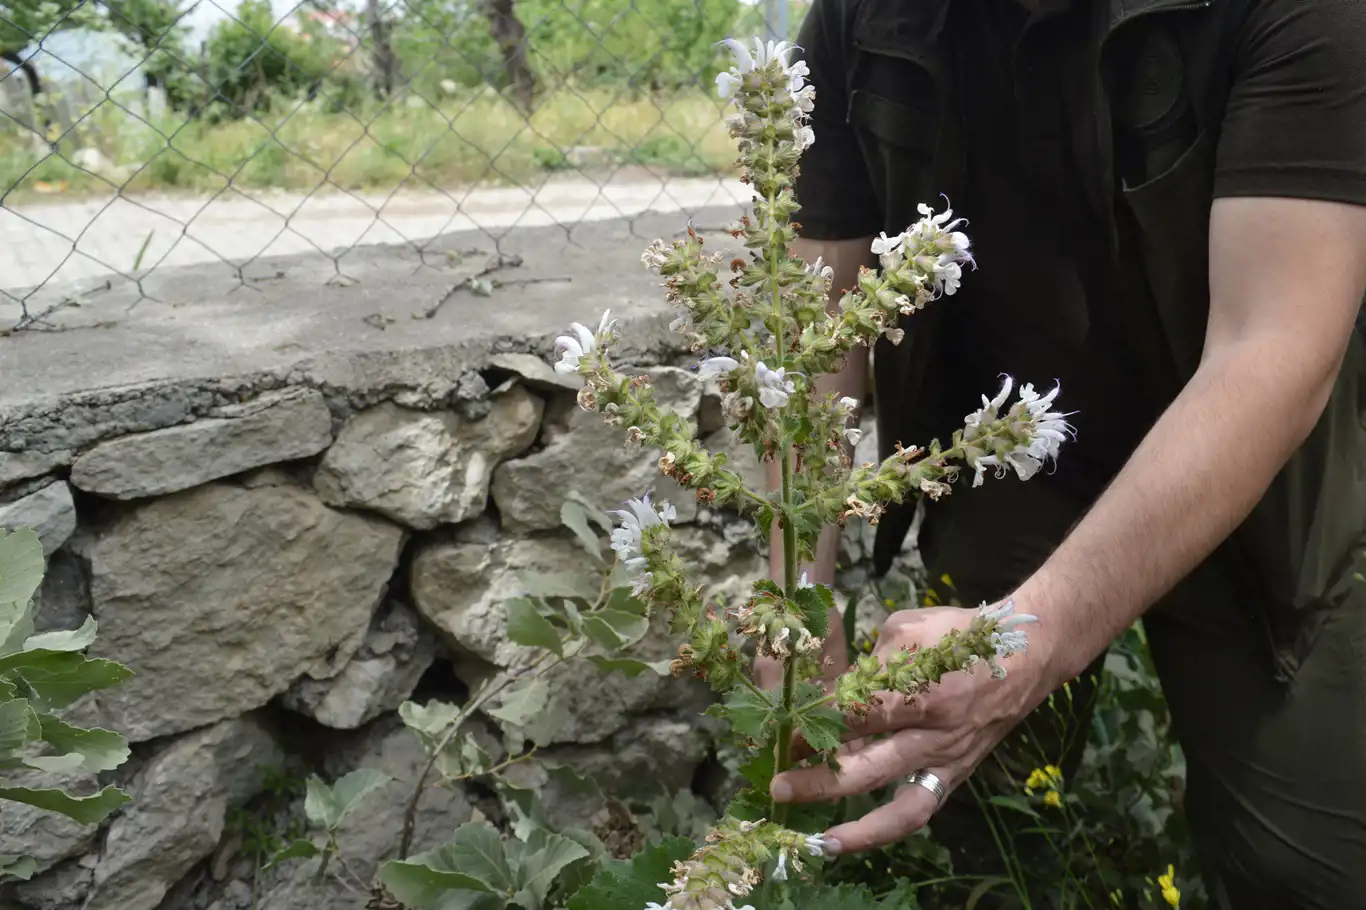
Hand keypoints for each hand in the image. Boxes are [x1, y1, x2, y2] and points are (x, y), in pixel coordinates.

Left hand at [769, 605, 1055, 854]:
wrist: (1026, 653)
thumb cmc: (959, 634)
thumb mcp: (906, 629)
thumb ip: (867, 666)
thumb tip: (833, 695)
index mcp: (921, 692)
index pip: (854, 718)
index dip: (813, 728)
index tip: (782, 733)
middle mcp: (936, 735)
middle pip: (868, 769)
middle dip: (819, 782)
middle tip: (779, 785)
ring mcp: (949, 760)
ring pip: (901, 808)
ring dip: (859, 829)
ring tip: (822, 842)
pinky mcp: (957, 774)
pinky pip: (922, 808)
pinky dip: (889, 826)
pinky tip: (856, 835)